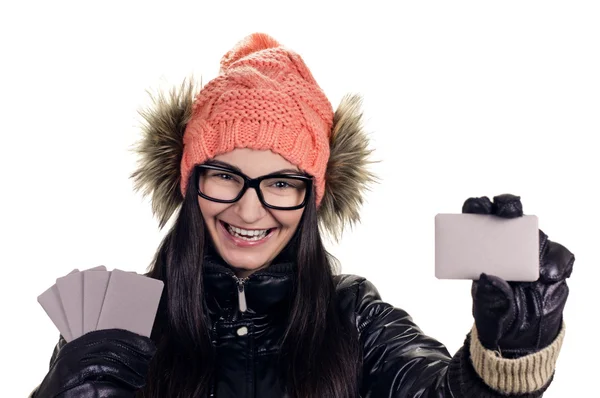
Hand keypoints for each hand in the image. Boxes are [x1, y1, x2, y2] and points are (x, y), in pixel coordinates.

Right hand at [33, 329, 155, 396]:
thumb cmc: (68, 385)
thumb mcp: (78, 365)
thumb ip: (96, 353)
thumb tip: (133, 347)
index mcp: (73, 346)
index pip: (108, 336)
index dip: (132, 340)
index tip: (149, 347)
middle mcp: (70, 357)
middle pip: (111, 350)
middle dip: (134, 356)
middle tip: (148, 363)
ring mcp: (70, 375)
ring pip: (110, 367)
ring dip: (130, 375)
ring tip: (139, 381)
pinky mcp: (74, 393)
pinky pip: (105, 389)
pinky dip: (120, 392)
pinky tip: (128, 394)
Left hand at [463, 194, 573, 356]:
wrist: (521, 336)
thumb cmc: (497, 314)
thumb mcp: (488, 308)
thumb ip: (488, 295)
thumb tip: (488, 277)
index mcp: (483, 248)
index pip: (478, 218)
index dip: (477, 206)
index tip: (478, 207)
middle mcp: (507, 243)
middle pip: (509, 213)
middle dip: (508, 206)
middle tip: (507, 213)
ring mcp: (532, 252)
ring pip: (537, 233)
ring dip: (536, 240)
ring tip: (533, 266)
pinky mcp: (553, 264)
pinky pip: (560, 255)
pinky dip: (558, 262)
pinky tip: (550, 277)